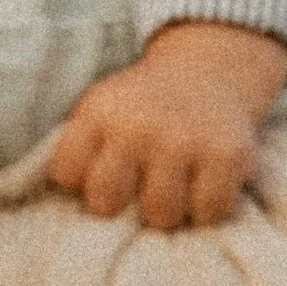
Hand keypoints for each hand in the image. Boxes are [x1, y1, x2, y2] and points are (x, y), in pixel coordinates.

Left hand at [47, 20, 286, 227]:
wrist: (211, 71)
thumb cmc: (145, 105)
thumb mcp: (102, 107)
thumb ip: (79, 147)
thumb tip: (59, 201)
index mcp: (100, 111)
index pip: (66, 174)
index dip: (80, 183)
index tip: (98, 172)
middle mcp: (138, 124)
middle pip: (107, 202)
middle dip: (120, 204)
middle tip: (137, 188)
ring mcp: (183, 140)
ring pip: (161, 214)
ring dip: (167, 209)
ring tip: (173, 186)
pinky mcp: (227, 155)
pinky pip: (209, 212)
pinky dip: (208, 207)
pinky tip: (204, 183)